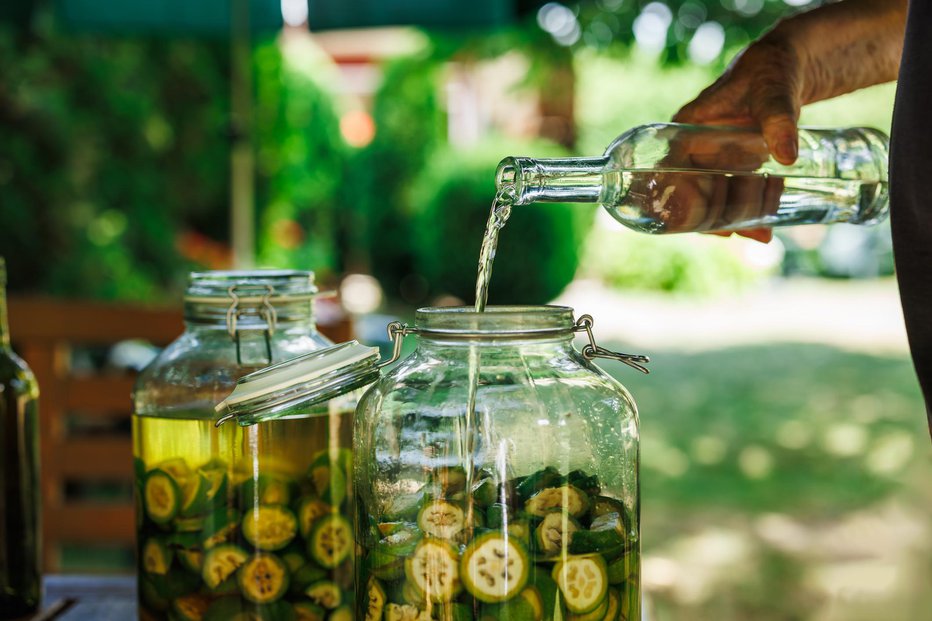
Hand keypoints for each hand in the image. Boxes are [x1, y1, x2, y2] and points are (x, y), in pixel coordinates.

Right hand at [671, 0, 905, 242]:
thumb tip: (787, 158)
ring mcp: (711, 159)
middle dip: (714, 220)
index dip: (677, 203)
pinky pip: (729, 195)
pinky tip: (762, 228)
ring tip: (762, 234)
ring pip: (710, 199)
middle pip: (690, 195)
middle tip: (746, 234)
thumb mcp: (773, 94)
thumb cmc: (771, 71)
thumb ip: (779, 122)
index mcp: (684, 130)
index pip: (667, 174)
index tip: (702, 224)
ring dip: (732, 220)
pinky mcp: (731, 166)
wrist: (789, 66)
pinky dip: (744, 213)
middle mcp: (691, 149)